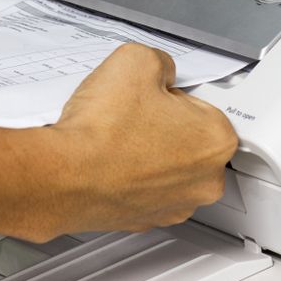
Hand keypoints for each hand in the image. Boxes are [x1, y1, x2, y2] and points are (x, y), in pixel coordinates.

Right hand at [34, 44, 237, 239]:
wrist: (64, 175)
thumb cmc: (102, 129)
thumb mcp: (137, 61)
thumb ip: (162, 62)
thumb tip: (160, 72)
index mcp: (216, 140)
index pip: (206, 103)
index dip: (175, 93)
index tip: (156, 94)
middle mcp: (204, 180)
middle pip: (191, 137)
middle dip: (166, 123)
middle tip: (135, 112)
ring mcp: (175, 205)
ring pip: (168, 165)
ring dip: (149, 150)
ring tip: (119, 136)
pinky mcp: (146, 219)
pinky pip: (145, 188)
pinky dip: (131, 174)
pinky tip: (111, 158)